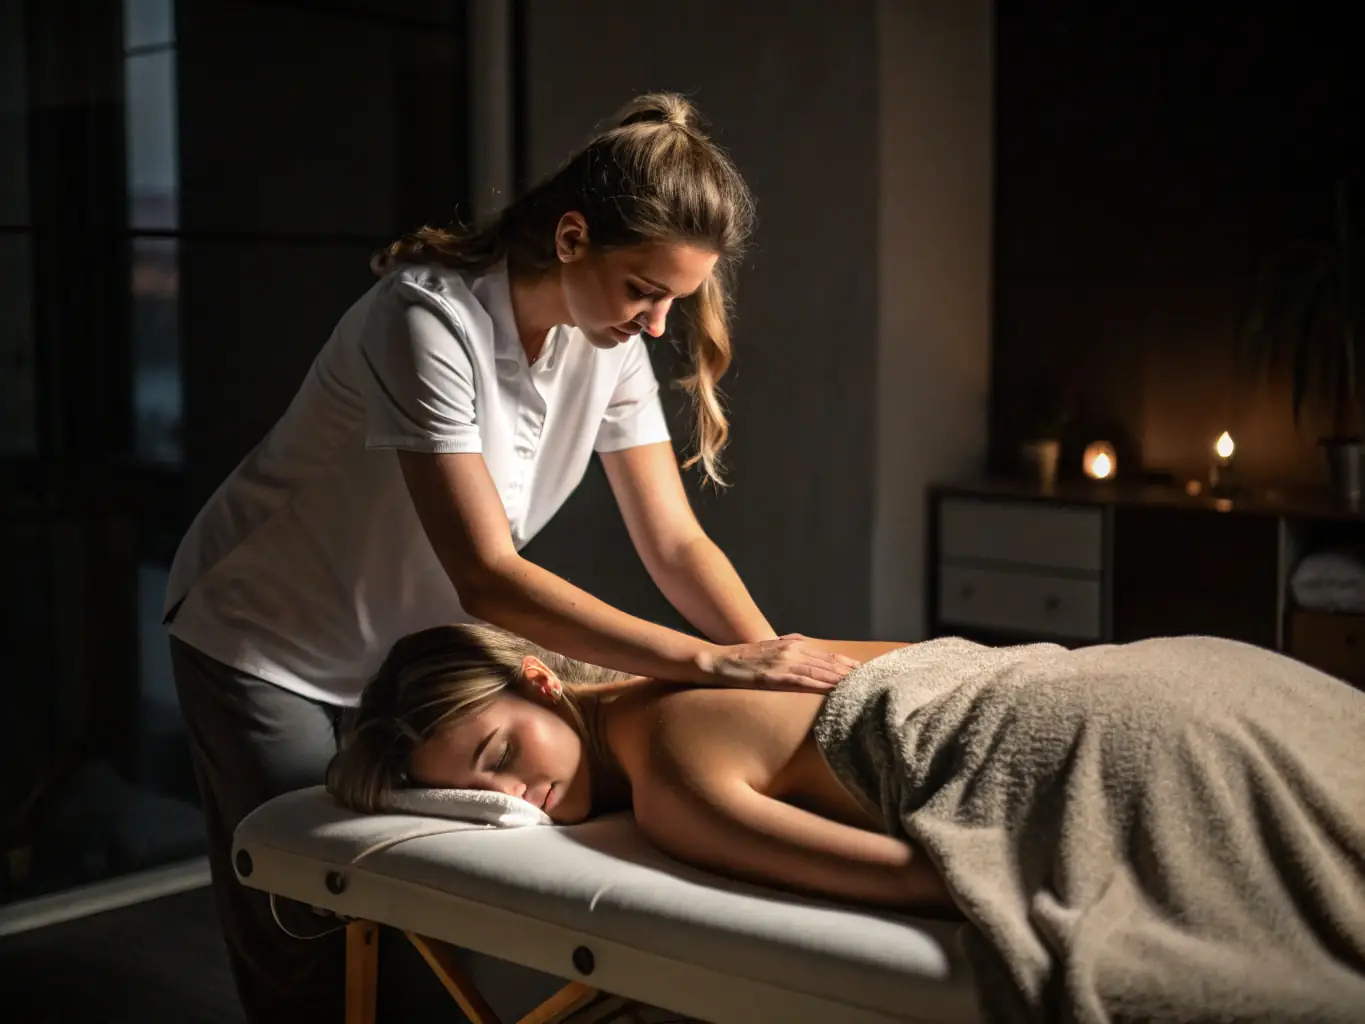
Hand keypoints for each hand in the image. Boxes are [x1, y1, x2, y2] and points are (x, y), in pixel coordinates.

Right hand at [694, 634, 859, 692]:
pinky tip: (834, 692)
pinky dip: (820, 686)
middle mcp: (793, 650)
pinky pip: (802, 682)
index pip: (829, 657)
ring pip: (821, 672)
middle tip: (877, 682)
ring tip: (863, 688)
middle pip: (831, 663)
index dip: (850, 665)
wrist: (716, 662)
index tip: (870, 673)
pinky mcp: (773, 676)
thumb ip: (791, 653)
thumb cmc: (743, 661)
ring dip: (843, 680)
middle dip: (854, 673)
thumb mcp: (771, 653)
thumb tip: (808, 658)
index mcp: (795, 645)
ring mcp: (784, 662)